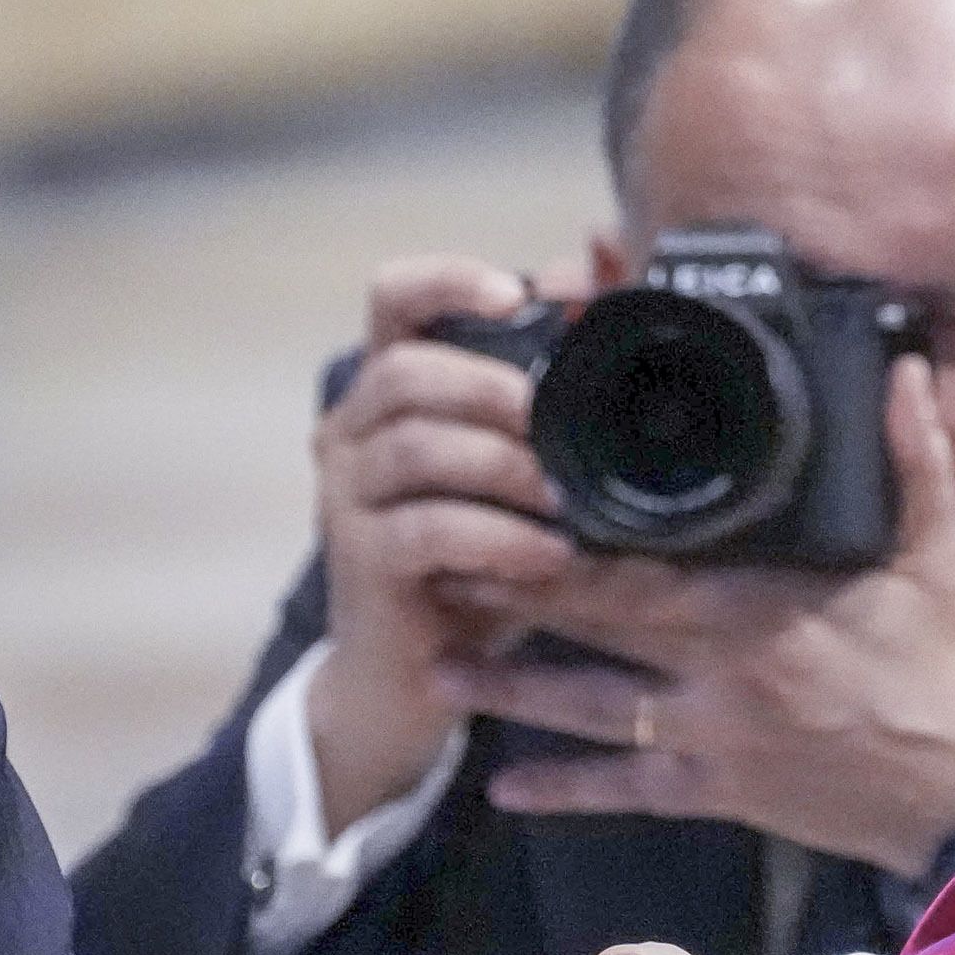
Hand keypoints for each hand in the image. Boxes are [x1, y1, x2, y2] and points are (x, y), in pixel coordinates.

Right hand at [302, 258, 584, 832]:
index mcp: (389, 391)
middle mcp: (352, 432)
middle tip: (556, 420)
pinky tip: (548, 557)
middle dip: (491, 387)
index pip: (392, 298)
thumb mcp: (520, 469)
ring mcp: (346, 498)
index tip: (517, 293)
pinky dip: (497, 538)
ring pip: (414, 446)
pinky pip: (425, 530)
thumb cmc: (478, 558)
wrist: (411, 678)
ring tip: (566, 497)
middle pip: (404, 370)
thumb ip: (552, 386)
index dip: (447, 281)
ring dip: (503, 465)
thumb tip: (607, 276)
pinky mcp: (361, 563)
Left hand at [438, 357, 954, 874]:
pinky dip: (564, 791)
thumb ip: (911, 458)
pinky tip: (503, 787)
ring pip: (591, 710)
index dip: (571, 535)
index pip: (646, 560)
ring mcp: (713, 736)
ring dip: (510, 692)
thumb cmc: (947, 668)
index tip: (508, 500)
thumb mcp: (938, 554)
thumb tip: (903, 367)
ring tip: (439, 669)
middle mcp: (722, 668)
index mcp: (762, 600)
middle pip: (594, 624)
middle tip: (439, 566)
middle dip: (512, 595)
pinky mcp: (719, 792)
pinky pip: (627, 792)